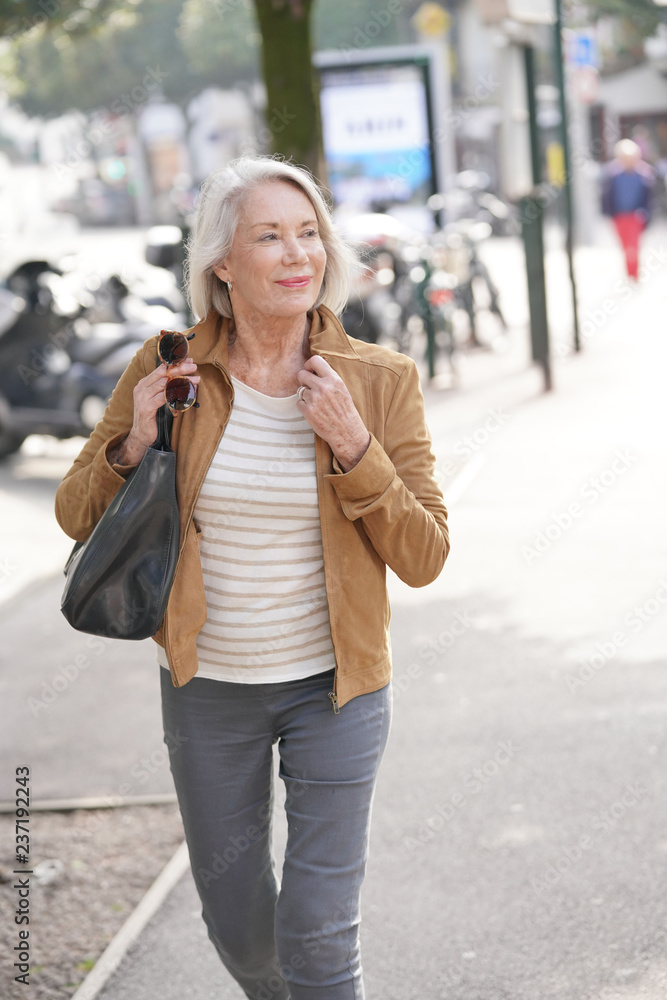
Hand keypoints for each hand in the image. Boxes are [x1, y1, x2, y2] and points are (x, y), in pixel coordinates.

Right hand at [117, 357, 199, 465]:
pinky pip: (163, 398)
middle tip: (194, 367)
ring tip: (195, 380)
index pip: (161, 369)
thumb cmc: (152, 416)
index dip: (176, 364)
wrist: (141, 434)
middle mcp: (142, 387)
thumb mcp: (158, 398)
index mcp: (144, 383)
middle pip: (163, 373)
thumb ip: (167, 388)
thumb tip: (183, 377)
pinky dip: (175, 394)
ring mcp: (142, 397)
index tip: (189, 361)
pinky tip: (186, 393)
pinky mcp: (146, 408)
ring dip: (182, 381)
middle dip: (180, 369)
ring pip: (165, 384)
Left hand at [297, 355, 370, 471]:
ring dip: (306, 396)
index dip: (309, 365)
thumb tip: (312, 369)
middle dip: (304, 380)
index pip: (315, 360)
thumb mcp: (341, 389)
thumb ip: (328, 378)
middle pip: (302, 374)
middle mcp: (323, 387)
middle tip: (310, 388)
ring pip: (300, 390)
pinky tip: (314, 412)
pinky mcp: (308, 411)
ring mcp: (314, 399)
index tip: (309, 371)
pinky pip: (298, 403)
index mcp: (334, 379)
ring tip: (317, 404)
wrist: (347, 431)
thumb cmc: (345, 410)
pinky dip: (304, 407)